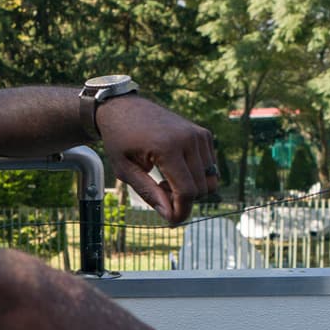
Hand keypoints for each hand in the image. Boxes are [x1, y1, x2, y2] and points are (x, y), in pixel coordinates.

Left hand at [97, 97, 217, 224]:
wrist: (123, 108)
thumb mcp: (125, 170)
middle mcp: (189, 139)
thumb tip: (170, 216)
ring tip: (164, 179)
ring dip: (190, 188)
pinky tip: (173, 169)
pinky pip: (210, 167)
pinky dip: (196, 175)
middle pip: (201, 188)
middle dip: (182, 199)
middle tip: (158, 191)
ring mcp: (199, 134)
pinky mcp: (203, 133)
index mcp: (167, 147)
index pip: (187, 191)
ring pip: (209, 179)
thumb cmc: (119, 139)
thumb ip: (148, 193)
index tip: (171, 221)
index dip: (182, 211)